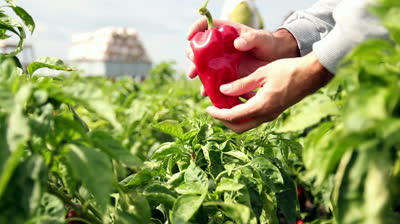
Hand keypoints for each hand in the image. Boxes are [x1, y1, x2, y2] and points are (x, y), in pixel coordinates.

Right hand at [186, 18, 299, 82]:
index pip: (206, 25)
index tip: (190, 37)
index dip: (196, 29)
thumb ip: (251, 39)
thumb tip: (237, 43)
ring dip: (197, 70)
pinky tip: (206, 92)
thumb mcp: (262, 39)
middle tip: (193, 59)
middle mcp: (219, 46)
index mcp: (226, 32)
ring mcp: (221, 61)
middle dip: (192, 53)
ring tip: (195, 76)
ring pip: (203, 65)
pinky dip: (208, 87)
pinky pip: (213, 81)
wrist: (276, 59)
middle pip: (199, 46)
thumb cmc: (268, 44)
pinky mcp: (225, 75)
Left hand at [206, 52, 332, 132]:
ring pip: (247, 124)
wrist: (311, 74)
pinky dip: (243, 113)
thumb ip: (241, 84)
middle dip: (224, 120)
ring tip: (224, 104)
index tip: (208, 108)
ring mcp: (271, 115)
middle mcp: (266, 115)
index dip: (218, 114)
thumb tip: (222, 90)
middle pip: (239, 127)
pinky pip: (254, 117)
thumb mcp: (262, 73)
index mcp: (262, 106)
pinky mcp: (274, 111)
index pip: (233, 116)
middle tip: (215, 109)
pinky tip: (238, 99)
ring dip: (234, 117)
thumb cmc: (288, 70)